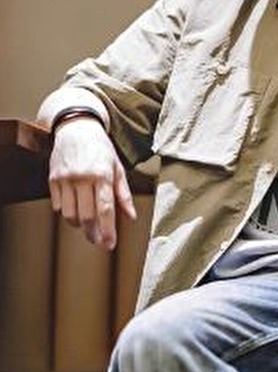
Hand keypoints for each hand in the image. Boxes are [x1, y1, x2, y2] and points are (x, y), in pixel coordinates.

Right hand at [48, 118, 136, 249]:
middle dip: (93, 233)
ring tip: (87, 226)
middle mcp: (82, 177)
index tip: (110, 244)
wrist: (76, 127)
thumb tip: (131, 216)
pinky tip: (74, 211)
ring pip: (69, 214)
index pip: (105, 210)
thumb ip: (124, 194)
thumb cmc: (100, 149)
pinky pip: (57, 205)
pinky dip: (66, 213)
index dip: (108, 230)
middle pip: (87, 216)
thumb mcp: (118, 168)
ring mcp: (65, 178)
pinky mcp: (52, 178)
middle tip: (99, 240)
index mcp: (102, 176)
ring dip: (79, 225)